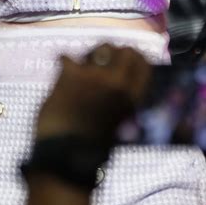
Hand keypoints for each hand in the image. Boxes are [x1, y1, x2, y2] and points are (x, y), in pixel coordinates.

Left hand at [35, 44, 150, 142]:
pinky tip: (61, 67)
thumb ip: (120, 99)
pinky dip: (64, 62)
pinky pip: (68, 57)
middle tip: (103, 60)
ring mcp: (94, 75)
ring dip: (92, 54)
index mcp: (132, 97)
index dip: (134, 58)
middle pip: (124, 50)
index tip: (125, 59)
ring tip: (83, 65)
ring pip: (99, 48)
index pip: (143, 63)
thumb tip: (117, 81)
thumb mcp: (118, 122)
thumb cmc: (93, 145)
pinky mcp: (70, 74)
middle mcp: (118, 82)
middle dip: (116, 52)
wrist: (66, 156)